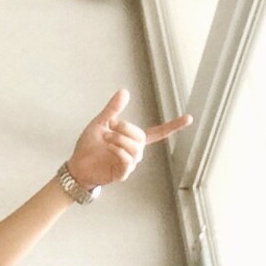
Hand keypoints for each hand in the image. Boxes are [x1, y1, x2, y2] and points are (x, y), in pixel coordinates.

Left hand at [67, 88, 192, 189]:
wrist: (76, 166)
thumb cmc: (88, 147)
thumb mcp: (100, 123)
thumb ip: (113, 109)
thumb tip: (125, 91)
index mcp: (132, 140)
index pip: (157, 133)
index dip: (173, 126)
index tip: (189, 118)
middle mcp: (134, 152)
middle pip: (141, 138)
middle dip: (126, 129)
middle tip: (110, 128)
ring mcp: (129, 164)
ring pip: (135, 150)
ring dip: (119, 140)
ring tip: (106, 139)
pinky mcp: (122, 174)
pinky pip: (127, 161)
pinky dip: (118, 152)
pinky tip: (108, 148)